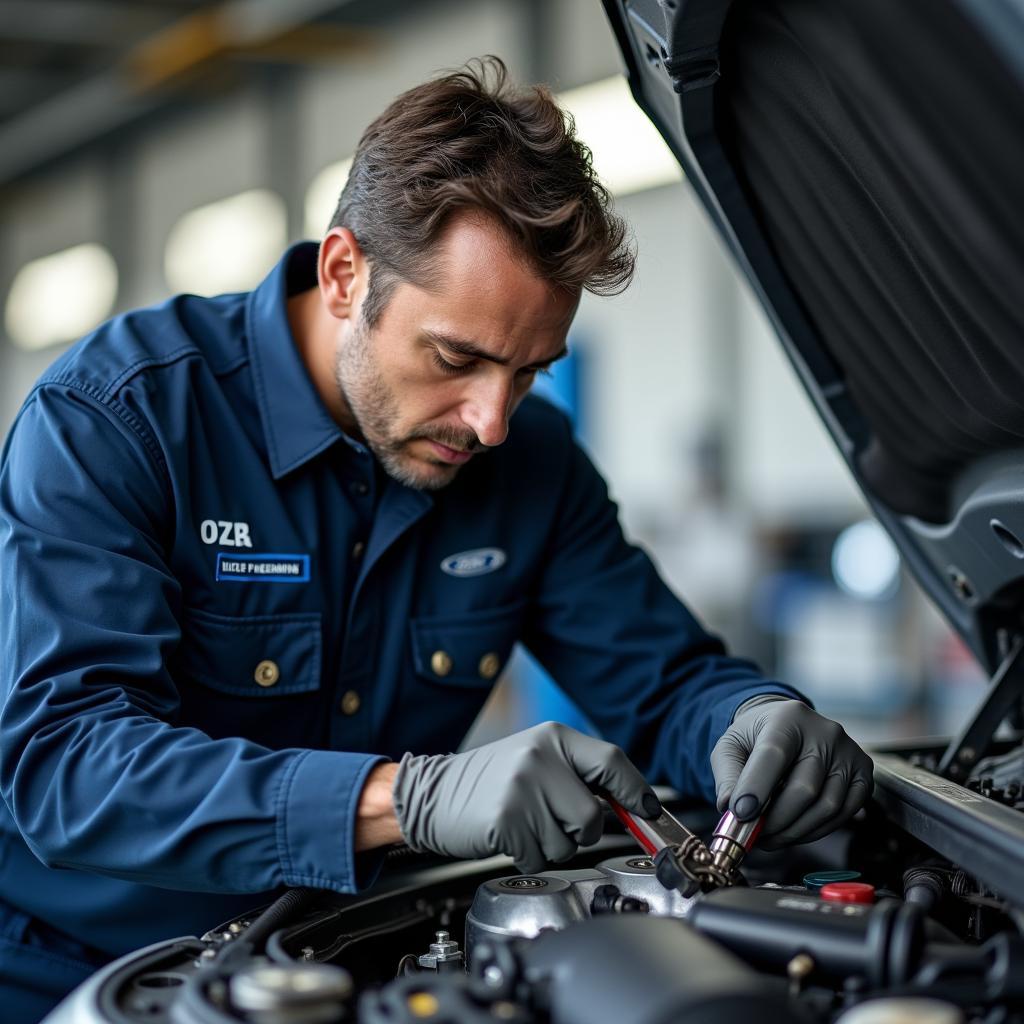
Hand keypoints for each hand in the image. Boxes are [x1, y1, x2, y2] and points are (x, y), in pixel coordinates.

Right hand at [392, 722, 659, 873]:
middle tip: (555, 823)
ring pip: (569, 843)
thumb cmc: (490, 781)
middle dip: (581, 831)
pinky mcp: (506, 820)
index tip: (648, 810)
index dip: (636, 791)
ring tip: (525, 825)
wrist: (433, 793)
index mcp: (553, 737)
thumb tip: (631, 803)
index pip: (612, 762)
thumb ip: (578, 773)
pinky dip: (528, 857)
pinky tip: (509, 836)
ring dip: (552, 846)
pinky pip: (541, 857)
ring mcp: (522, 788)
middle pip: (593, 815)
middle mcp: (540, 757)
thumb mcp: (536, 759)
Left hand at [710, 697, 872, 847]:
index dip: (757, 788)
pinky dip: (816, 830)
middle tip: (754, 836)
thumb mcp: (731, 745)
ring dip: (795, 831)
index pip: (774, 755)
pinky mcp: (863, 773)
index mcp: (787, 718)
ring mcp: (848, 753)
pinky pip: (843, 813)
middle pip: (804, 788)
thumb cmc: (758, 736)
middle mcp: (825, 732)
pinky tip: (795, 830)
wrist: (788, 724)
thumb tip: (730, 809)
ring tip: (770, 837)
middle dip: (776, 820)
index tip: (741, 815)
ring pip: (826, 806)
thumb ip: (727, 775)